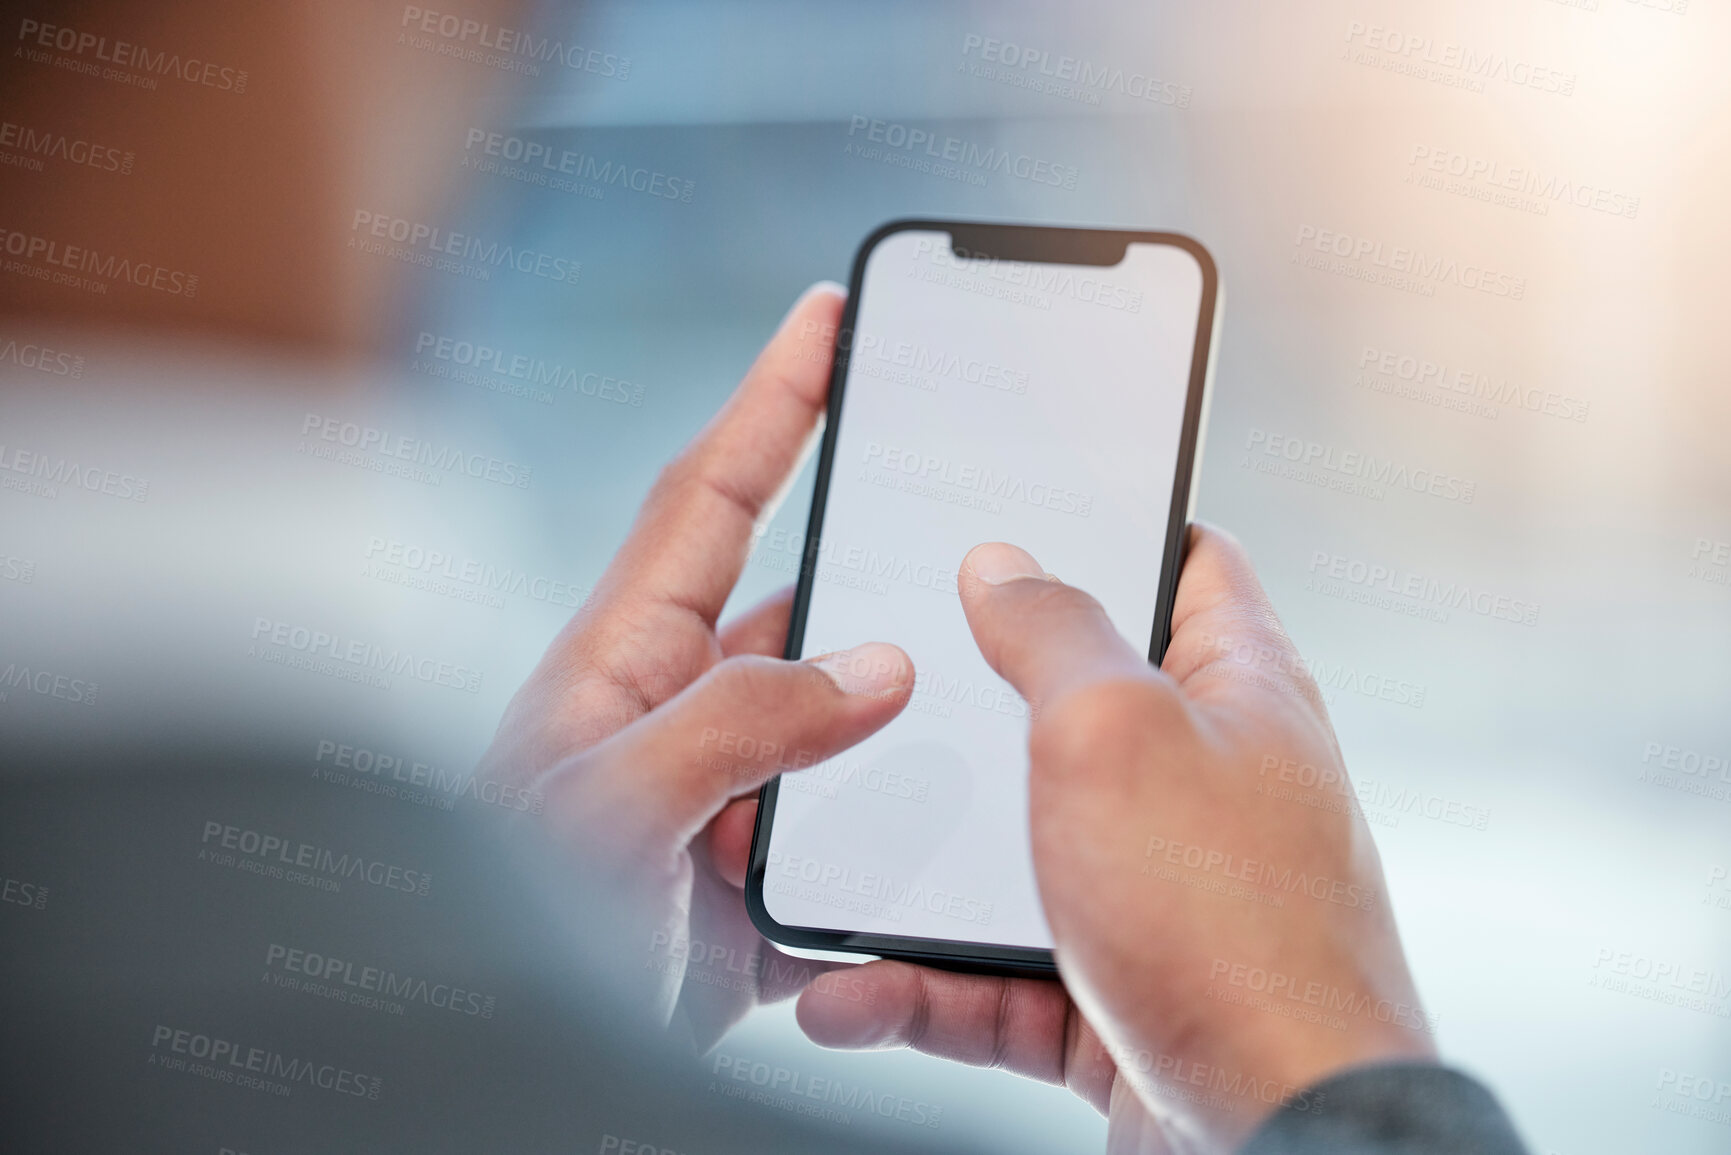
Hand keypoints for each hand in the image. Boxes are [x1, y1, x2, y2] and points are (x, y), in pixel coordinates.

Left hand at [480, 284, 912, 1045]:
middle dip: (868, 540)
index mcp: (619, 665)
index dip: (769, 398)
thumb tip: (873, 664)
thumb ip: (737, 726)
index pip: (711, 499)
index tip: (825, 316)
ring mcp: (717, 797)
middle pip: (795, 598)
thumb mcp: (610, 813)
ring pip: (834, 718)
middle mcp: (673, 714)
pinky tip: (939, 836)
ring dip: (900, 708)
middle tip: (952, 481)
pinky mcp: (750, 881)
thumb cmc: (502, 930)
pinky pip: (846, 831)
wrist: (496, 1069)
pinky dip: (895, 830)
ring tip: (981, 681)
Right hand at [797, 530, 1435, 1151]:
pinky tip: (852, 992)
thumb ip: (1053, 634)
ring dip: (915, 873)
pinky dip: (920, 986)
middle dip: (970, 709)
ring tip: (826, 867)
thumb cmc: (1236, 932)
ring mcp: (1161, 895)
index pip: (1187, 563)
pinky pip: (997, 975)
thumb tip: (1004, 566)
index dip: (1109, 522)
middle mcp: (1206, 787)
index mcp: (1237, 692)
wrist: (1275, 1138)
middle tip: (886, 687)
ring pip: (1015, 856)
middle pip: (1071, 712)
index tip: (1020, 514)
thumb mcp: (1116, 734)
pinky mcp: (1116, 993)